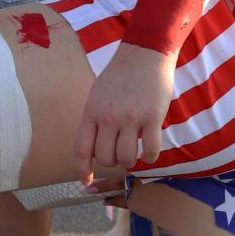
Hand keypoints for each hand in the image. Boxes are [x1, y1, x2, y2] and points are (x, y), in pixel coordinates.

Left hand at [74, 42, 174, 181]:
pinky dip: (150, 157)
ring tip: (134, 152)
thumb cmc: (120, 75)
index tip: (86, 181)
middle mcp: (108, 117)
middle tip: (119, 153)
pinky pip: (150, 150)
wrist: (145, 53)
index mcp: (91, 112)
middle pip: (105, 157)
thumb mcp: (97, 95)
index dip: (83, 170)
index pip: (82, 149)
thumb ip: (95, 119)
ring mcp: (131, 118)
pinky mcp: (152, 117)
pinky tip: (150, 151)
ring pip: (126, 158)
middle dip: (112, 162)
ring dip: (130, 161)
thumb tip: (94, 147)